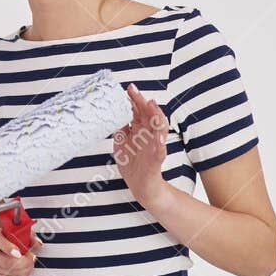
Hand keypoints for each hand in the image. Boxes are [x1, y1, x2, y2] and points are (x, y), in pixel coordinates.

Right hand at [0, 227, 35, 275]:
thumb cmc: (0, 243)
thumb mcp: (12, 235)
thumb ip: (27, 236)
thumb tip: (38, 244)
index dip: (9, 247)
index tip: (20, 253)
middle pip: (6, 261)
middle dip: (24, 262)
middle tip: (32, 260)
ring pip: (8, 272)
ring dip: (22, 270)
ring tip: (27, 266)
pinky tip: (18, 272)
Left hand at [112, 83, 169, 204]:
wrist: (141, 186)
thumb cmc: (133, 165)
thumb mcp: (120, 144)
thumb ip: (120, 130)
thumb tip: (113, 115)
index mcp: (140, 130)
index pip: (138, 111)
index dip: (134, 99)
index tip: (127, 88)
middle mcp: (148, 135)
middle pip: (148, 114)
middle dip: (141, 101)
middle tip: (133, 90)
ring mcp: (154, 146)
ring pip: (159, 127)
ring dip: (156, 116)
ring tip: (151, 105)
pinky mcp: (157, 159)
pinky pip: (161, 151)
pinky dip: (160, 144)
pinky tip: (158, 138)